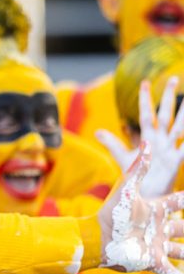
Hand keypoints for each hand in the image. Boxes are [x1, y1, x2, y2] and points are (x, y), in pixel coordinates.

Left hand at [97, 77, 183, 198]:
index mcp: (149, 138)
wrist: (145, 195)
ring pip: (179, 128)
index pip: (146, 114)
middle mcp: (161, 140)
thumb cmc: (138, 176)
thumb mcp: (123, 158)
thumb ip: (112, 144)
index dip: (145, 99)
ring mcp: (170, 149)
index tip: (145, 82)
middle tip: (173, 78)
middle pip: (165, 115)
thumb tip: (97, 132)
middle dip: (169, 98)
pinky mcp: (176, 161)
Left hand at [99, 143, 183, 273]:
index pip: (179, 203)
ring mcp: (157, 246)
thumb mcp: (127, 188)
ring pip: (182, 251)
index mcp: (156, 210)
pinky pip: (172, 272)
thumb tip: (145, 142)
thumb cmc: (111, 213)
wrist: (98, 238)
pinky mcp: (153, 262)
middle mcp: (159, 229)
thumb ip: (138, 168)